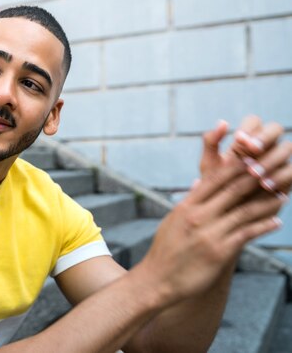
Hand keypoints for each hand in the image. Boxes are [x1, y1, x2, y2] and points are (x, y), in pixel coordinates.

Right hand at [139, 141, 290, 305]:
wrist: (157, 279)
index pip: (215, 179)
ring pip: (245, 211)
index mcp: (186, 206)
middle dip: (256, 178)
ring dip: (266, 202)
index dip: (236, 167)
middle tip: (275, 168)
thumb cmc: (166, 250)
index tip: (253, 157)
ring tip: (282, 195)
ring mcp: (209, 234)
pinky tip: (276, 222)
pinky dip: (264, 226)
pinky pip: (247, 234)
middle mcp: (198, 216)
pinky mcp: (220, 252)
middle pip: (233, 190)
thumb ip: (189, 202)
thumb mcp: (173, 221)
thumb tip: (200, 183)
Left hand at [199, 115, 289, 198]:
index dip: (249, 128)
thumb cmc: (215, 182)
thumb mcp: (209, 163)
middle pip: (275, 128)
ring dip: (271, 158)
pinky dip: (280, 176)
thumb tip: (222, 121)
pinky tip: (265, 185)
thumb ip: (211, 143)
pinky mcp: (287, 178)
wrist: (224, 209)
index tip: (238, 139)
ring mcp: (279, 160)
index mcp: (247, 139)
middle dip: (264, 137)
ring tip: (253, 173)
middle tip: (251, 149)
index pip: (254, 121)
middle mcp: (266, 146)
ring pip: (287, 148)